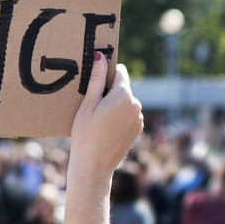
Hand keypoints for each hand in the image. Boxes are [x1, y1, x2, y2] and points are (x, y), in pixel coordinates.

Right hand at [69, 57, 143, 180]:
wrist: (94, 166)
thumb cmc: (86, 135)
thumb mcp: (87, 105)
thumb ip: (96, 80)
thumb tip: (100, 57)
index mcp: (124, 95)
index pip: (119, 71)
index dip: (106, 74)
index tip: (94, 83)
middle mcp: (136, 104)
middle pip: (122, 87)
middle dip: (108, 91)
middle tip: (91, 106)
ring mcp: (138, 118)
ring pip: (125, 102)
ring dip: (114, 105)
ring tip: (97, 121)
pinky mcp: (137, 130)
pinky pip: (128, 115)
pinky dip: (118, 117)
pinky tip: (105, 129)